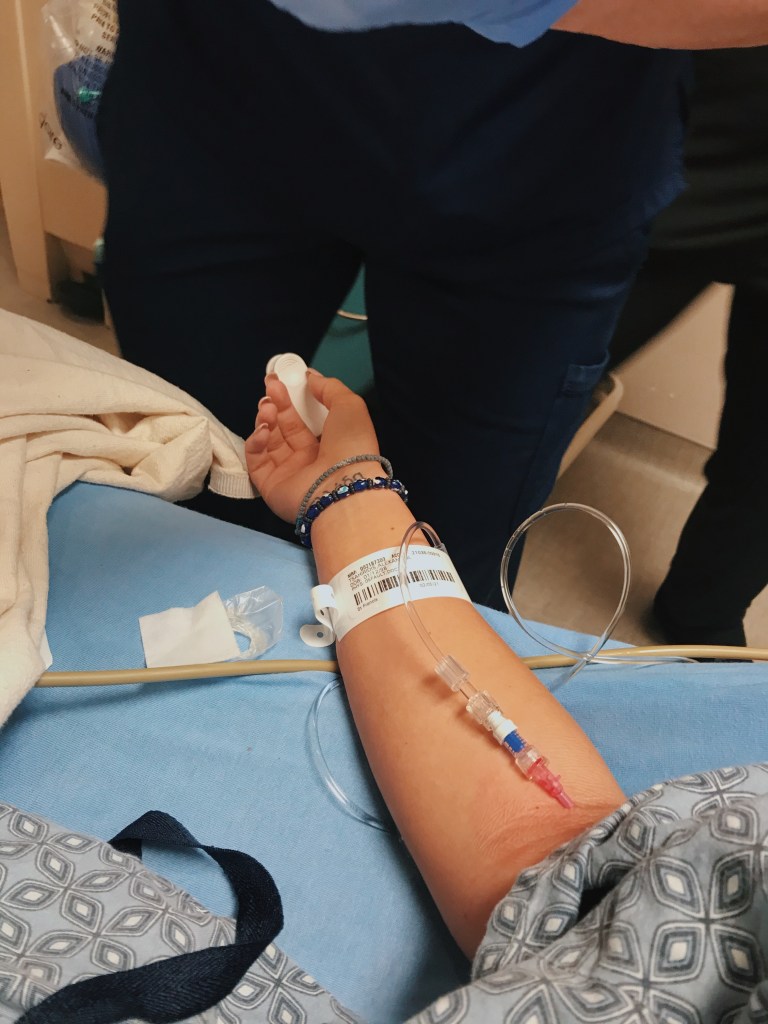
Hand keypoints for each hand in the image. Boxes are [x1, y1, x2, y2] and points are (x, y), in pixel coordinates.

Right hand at [245, 370, 380, 523]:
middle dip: (275, 404)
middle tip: (271, 387)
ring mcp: (288, 473)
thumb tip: (311, 377)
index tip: (282, 380)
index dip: (291, 399)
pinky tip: (263, 430)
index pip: (303, 419)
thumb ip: (329, 388)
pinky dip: (255, 442)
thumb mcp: (349, 406)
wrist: (344, 487)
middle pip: (283, 427)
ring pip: (268, 441)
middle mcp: (308, 459)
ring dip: (265, 419)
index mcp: (328, 444)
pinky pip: (256, 460)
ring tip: (268, 407)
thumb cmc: (353, 447)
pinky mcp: (271, 485)